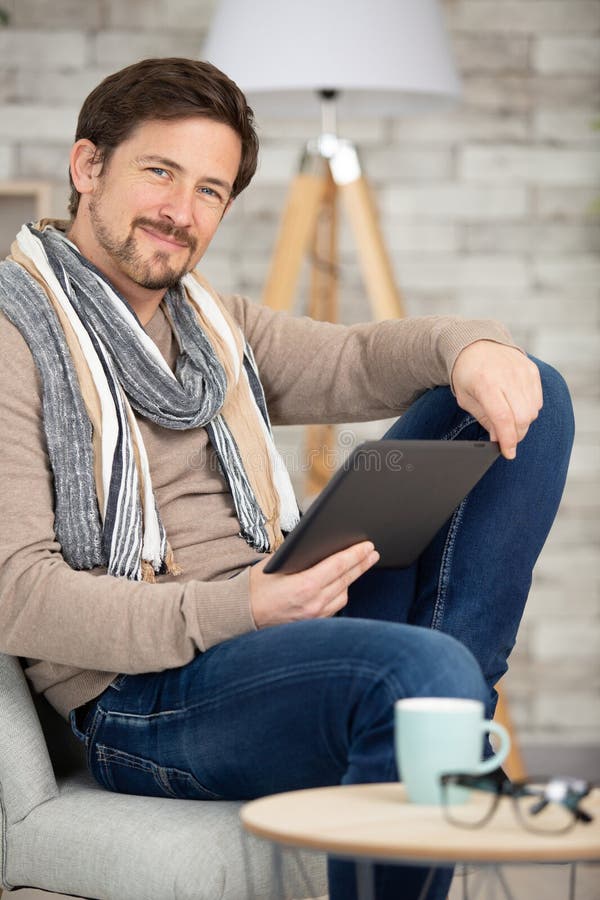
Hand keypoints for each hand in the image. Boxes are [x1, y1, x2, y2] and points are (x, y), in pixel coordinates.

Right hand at [249, 541, 379, 628]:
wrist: (241, 615)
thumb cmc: (254, 587)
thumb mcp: (274, 564)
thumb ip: (298, 555)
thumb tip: (320, 545)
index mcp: (305, 586)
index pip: (339, 566)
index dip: (356, 554)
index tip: (368, 546)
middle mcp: (313, 603)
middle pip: (346, 579)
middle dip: (362, 564)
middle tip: (372, 552)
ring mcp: (315, 616)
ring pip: (344, 594)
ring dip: (352, 579)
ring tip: (359, 565)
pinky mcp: (313, 623)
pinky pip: (335, 606)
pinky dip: (340, 593)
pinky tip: (341, 584)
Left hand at [451, 341, 542, 459]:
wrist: (476, 345)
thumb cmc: (468, 375)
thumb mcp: (467, 400)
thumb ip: (485, 419)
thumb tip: (500, 440)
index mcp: (486, 383)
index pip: (503, 418)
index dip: (508, 440)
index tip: (509, 453)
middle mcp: (507, 376)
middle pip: (522, 417)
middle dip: (516, 434)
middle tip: (506, 438)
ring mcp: (522, 372)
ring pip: (532, 411)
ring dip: (522, 423)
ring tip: (508, 420)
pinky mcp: (532, 370)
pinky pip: (538, 401)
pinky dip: (529, 410)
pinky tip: (515, 406)